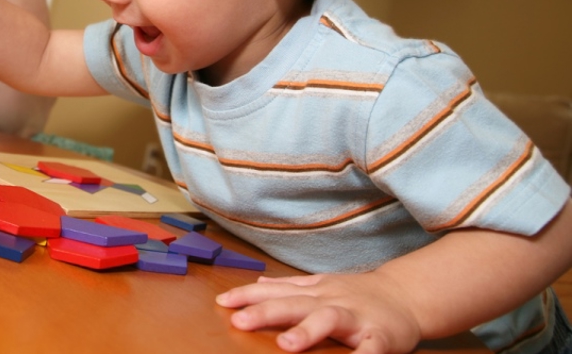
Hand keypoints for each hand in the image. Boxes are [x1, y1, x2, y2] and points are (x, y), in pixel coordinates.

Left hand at [215, 273, 421, 353]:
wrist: (407, 295)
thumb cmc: (358, 294)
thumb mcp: (322, 284)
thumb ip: (290, 285)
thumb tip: (257, 281)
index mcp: (315, 291)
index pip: (276, 291)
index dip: (249, 295)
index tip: (222, 302)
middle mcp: (331, 300)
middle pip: (295, 303)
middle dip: (266, 312)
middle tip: (239, 321)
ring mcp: (356, 317)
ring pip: (329, 320)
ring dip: (308, 331)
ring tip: (286, 345)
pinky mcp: (381, 337)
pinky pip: (370, 350)